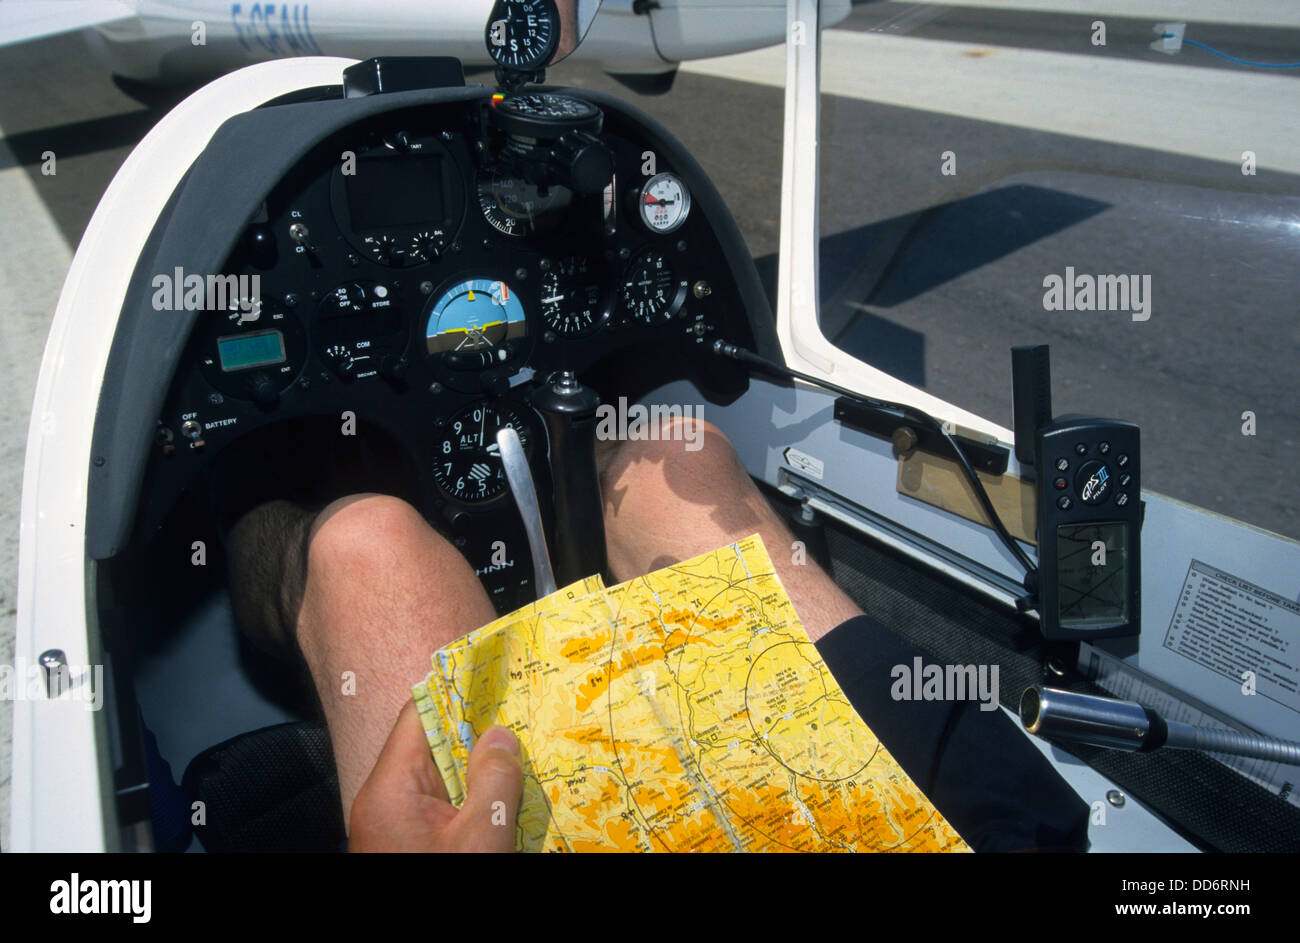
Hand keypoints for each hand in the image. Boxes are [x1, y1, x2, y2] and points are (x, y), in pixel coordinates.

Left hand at [349, 699, 522, 851]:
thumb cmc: (442, 888)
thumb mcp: (479, 841)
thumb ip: (494, 783)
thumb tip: (501, 736)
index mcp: (390, 788)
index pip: (419, 715)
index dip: (458, 695)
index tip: (495, 682)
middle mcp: (385, 800)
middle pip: (434, 747)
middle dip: (478, 735)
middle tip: (521, 721)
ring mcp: (395, 823)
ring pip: (442, 779)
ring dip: (479, 772)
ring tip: (521, 759)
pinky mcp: (408, 842)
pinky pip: (443, 808)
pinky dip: (471, 801)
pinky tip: (504, 802)